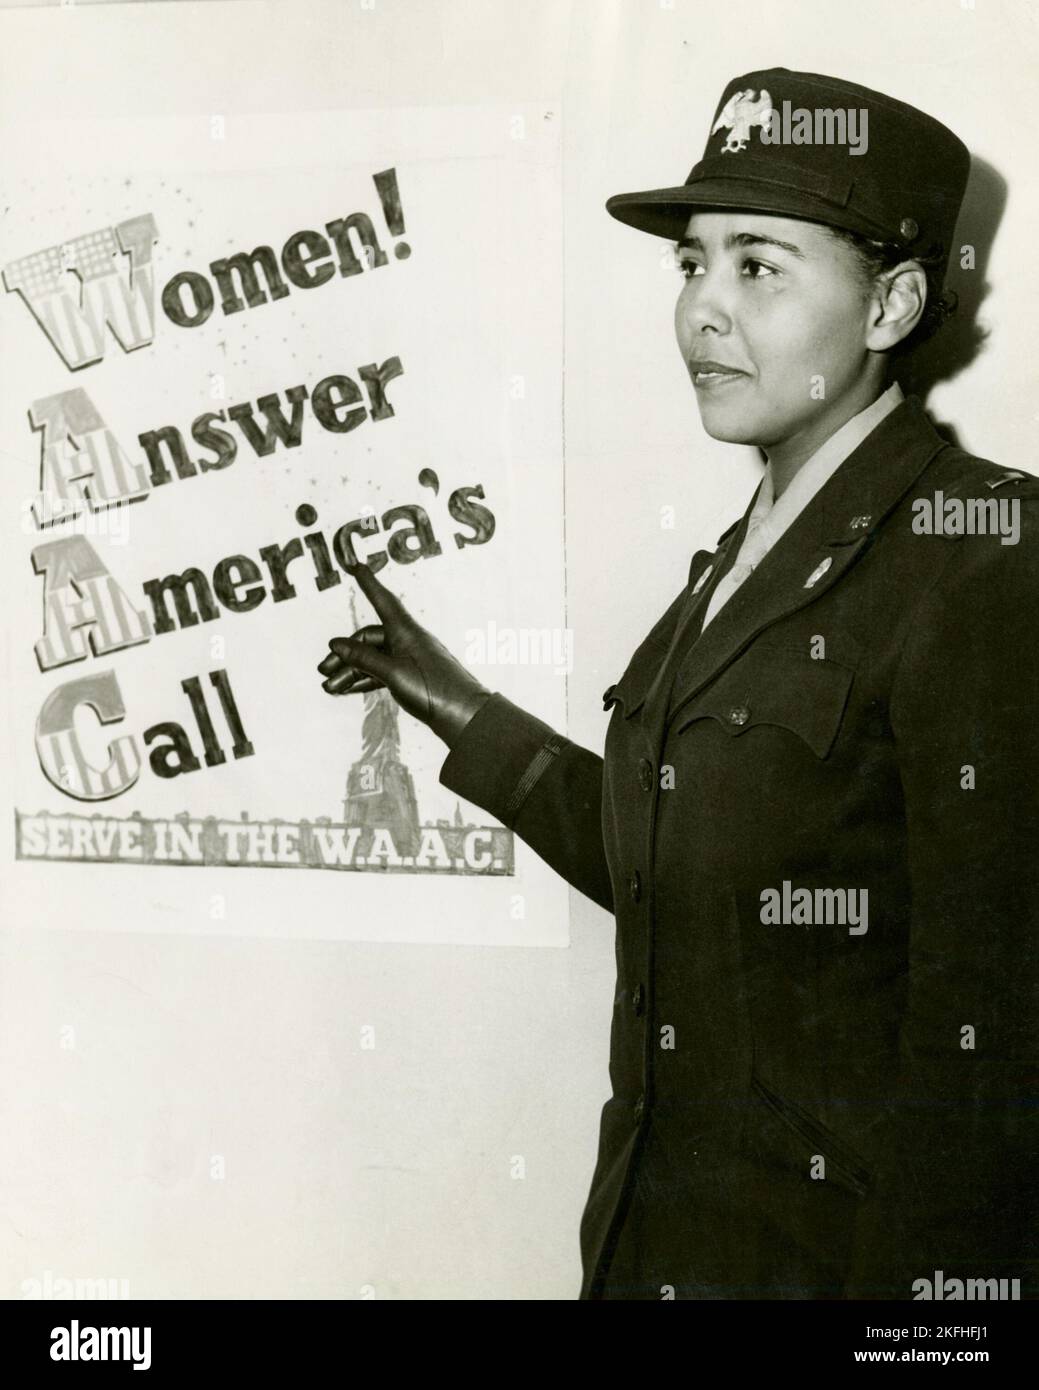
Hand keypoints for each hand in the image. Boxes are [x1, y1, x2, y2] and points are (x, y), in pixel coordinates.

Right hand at [317, 563, 492, 747]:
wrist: (464, 716)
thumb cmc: (434, 689)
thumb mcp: (393, 673)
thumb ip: (364, 658)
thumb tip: (336, 643)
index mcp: (406, 631)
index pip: (382, 600)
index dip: (367, 583)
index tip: (355, 565)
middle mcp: (407, 641)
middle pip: (368, 639)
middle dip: (344, 654)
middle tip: (322, 670)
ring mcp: (409, 660)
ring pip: (372, 659)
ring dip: (349, 671)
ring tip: (329, 688)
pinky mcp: (410, 677)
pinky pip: (380, 673)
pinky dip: (363, 680)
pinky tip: (346, 690)